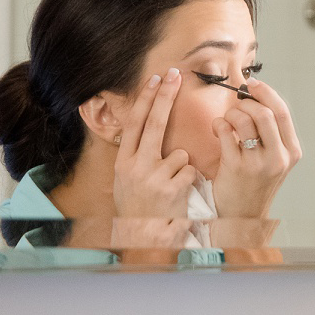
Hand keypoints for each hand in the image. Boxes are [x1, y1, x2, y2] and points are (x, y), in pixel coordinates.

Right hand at [111, 68, 196, 248]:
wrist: (144, 239)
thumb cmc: (138, 208)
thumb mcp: (127, 181)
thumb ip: (137, 156)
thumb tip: (146, 128)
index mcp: (124, 162)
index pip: (135, 123)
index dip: (146, 99)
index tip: (155, 79)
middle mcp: (135, 166)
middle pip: (153, 123)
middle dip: (166, 96)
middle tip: (175, 75)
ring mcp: (154, 177)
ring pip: (180, 153)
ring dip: (181, 166)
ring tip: (171, 186)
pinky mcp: (172, 189)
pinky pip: (190, 171)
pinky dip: (189, 180)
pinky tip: (179, 195)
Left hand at [211, 78, 302, 218]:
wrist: (241, 214)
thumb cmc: (254, 182)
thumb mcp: (274, 158)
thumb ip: (271, 132)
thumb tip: (257, 95)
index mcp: (292, 152)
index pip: (282, 112)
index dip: (266, 92)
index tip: (252, 85)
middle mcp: (279, 158)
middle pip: (265, 113)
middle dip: (246, 101)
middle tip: (237, 104)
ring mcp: (258, 164)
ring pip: (245, 120)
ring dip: (231, 113)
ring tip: (227, 121)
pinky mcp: (236, 167)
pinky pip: (226, 132)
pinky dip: (219, 124)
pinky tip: (218, 129)